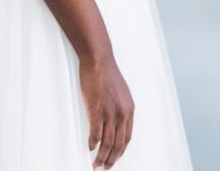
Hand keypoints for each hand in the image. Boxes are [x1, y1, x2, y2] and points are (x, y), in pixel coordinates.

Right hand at [79, 54, 133, 168]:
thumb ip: (119, 107)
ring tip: (96, 165)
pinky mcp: (97, 109)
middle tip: (105, 168)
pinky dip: (93, 143)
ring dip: (102, 156)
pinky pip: (96, 132)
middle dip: (111, 159)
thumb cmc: (107, 74)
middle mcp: (122, 113)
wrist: (99, 60)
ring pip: (107, 142)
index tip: (115, 158)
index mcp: (129, 109)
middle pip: (118, 143)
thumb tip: (114, 120)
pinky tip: (90, 148)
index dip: (120, 150)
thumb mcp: (120, 93)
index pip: (127, 137)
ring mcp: (110, 112)